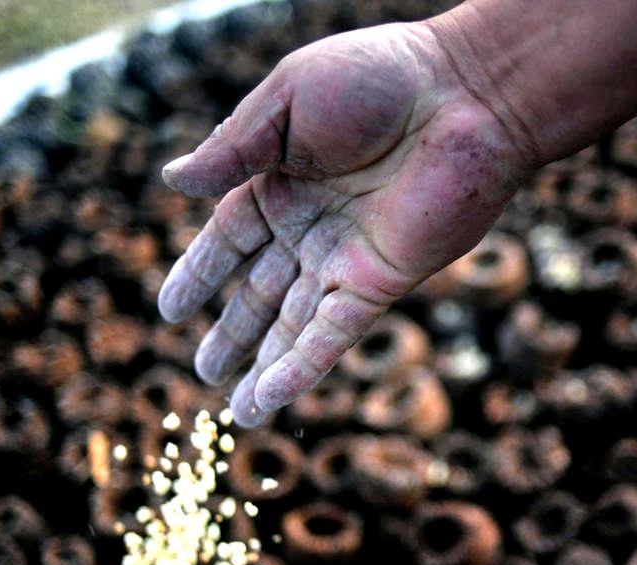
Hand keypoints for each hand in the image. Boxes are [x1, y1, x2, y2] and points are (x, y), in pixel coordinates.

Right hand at [158, 21, 531, 425]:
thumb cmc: (378, 79)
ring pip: (293, 324)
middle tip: (203, 370)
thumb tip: (171, 181)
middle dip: (232, 333)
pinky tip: (271, 398)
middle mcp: (312, 225)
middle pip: (260, 291)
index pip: (229, 238)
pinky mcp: (379, 281)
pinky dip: (301, 367)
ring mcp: (346, 258)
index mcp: (281, 178)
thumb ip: (232, 147)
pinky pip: (332, 333)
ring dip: (264, 366)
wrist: (465, 96)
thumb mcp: (286, 101)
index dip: (200, 273)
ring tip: (237, 412)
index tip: (171, 310)